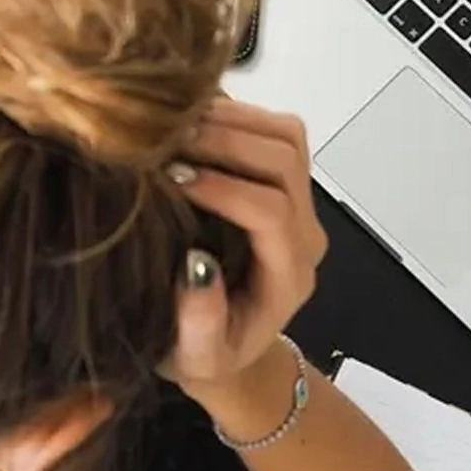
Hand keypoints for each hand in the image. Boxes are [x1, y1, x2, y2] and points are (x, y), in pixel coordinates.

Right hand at [159, 99, 326, 393]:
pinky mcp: (283, 181)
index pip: (271, 212)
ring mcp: (298, 202)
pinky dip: (232, 114)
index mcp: (288, 275)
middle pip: (286, 160)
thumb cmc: (208, 354)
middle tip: (166, 140)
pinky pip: (273, 130)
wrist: (229, 345)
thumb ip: (200, 322)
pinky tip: (186, 122)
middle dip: (226, 141)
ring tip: (174, 126)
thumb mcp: (196, 356)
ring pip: (286, 135)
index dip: (224, 188)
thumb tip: (196, 266)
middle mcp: (304, 233)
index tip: (172, 179)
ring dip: (231, 120)